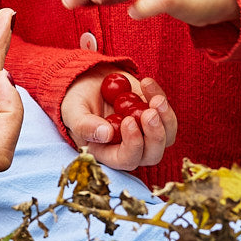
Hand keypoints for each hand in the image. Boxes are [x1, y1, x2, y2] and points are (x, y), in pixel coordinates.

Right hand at [61, 68, 176, 170]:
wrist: (89, 81)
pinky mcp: (155, 116)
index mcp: (108, 152)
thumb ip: (84, 125)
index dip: (132, 145)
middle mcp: (130, 148)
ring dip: (166, 119)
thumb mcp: (73, 111)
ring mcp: (145, 133)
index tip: (128, 121)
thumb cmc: (77, 101)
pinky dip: (161, 98)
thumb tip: (106, 134)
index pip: (126, 159)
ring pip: (166, 137)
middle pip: (152, 154)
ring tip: (155, 98)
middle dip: (155, 135)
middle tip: (149, 112)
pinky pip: (167, 114)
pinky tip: (146, 83)